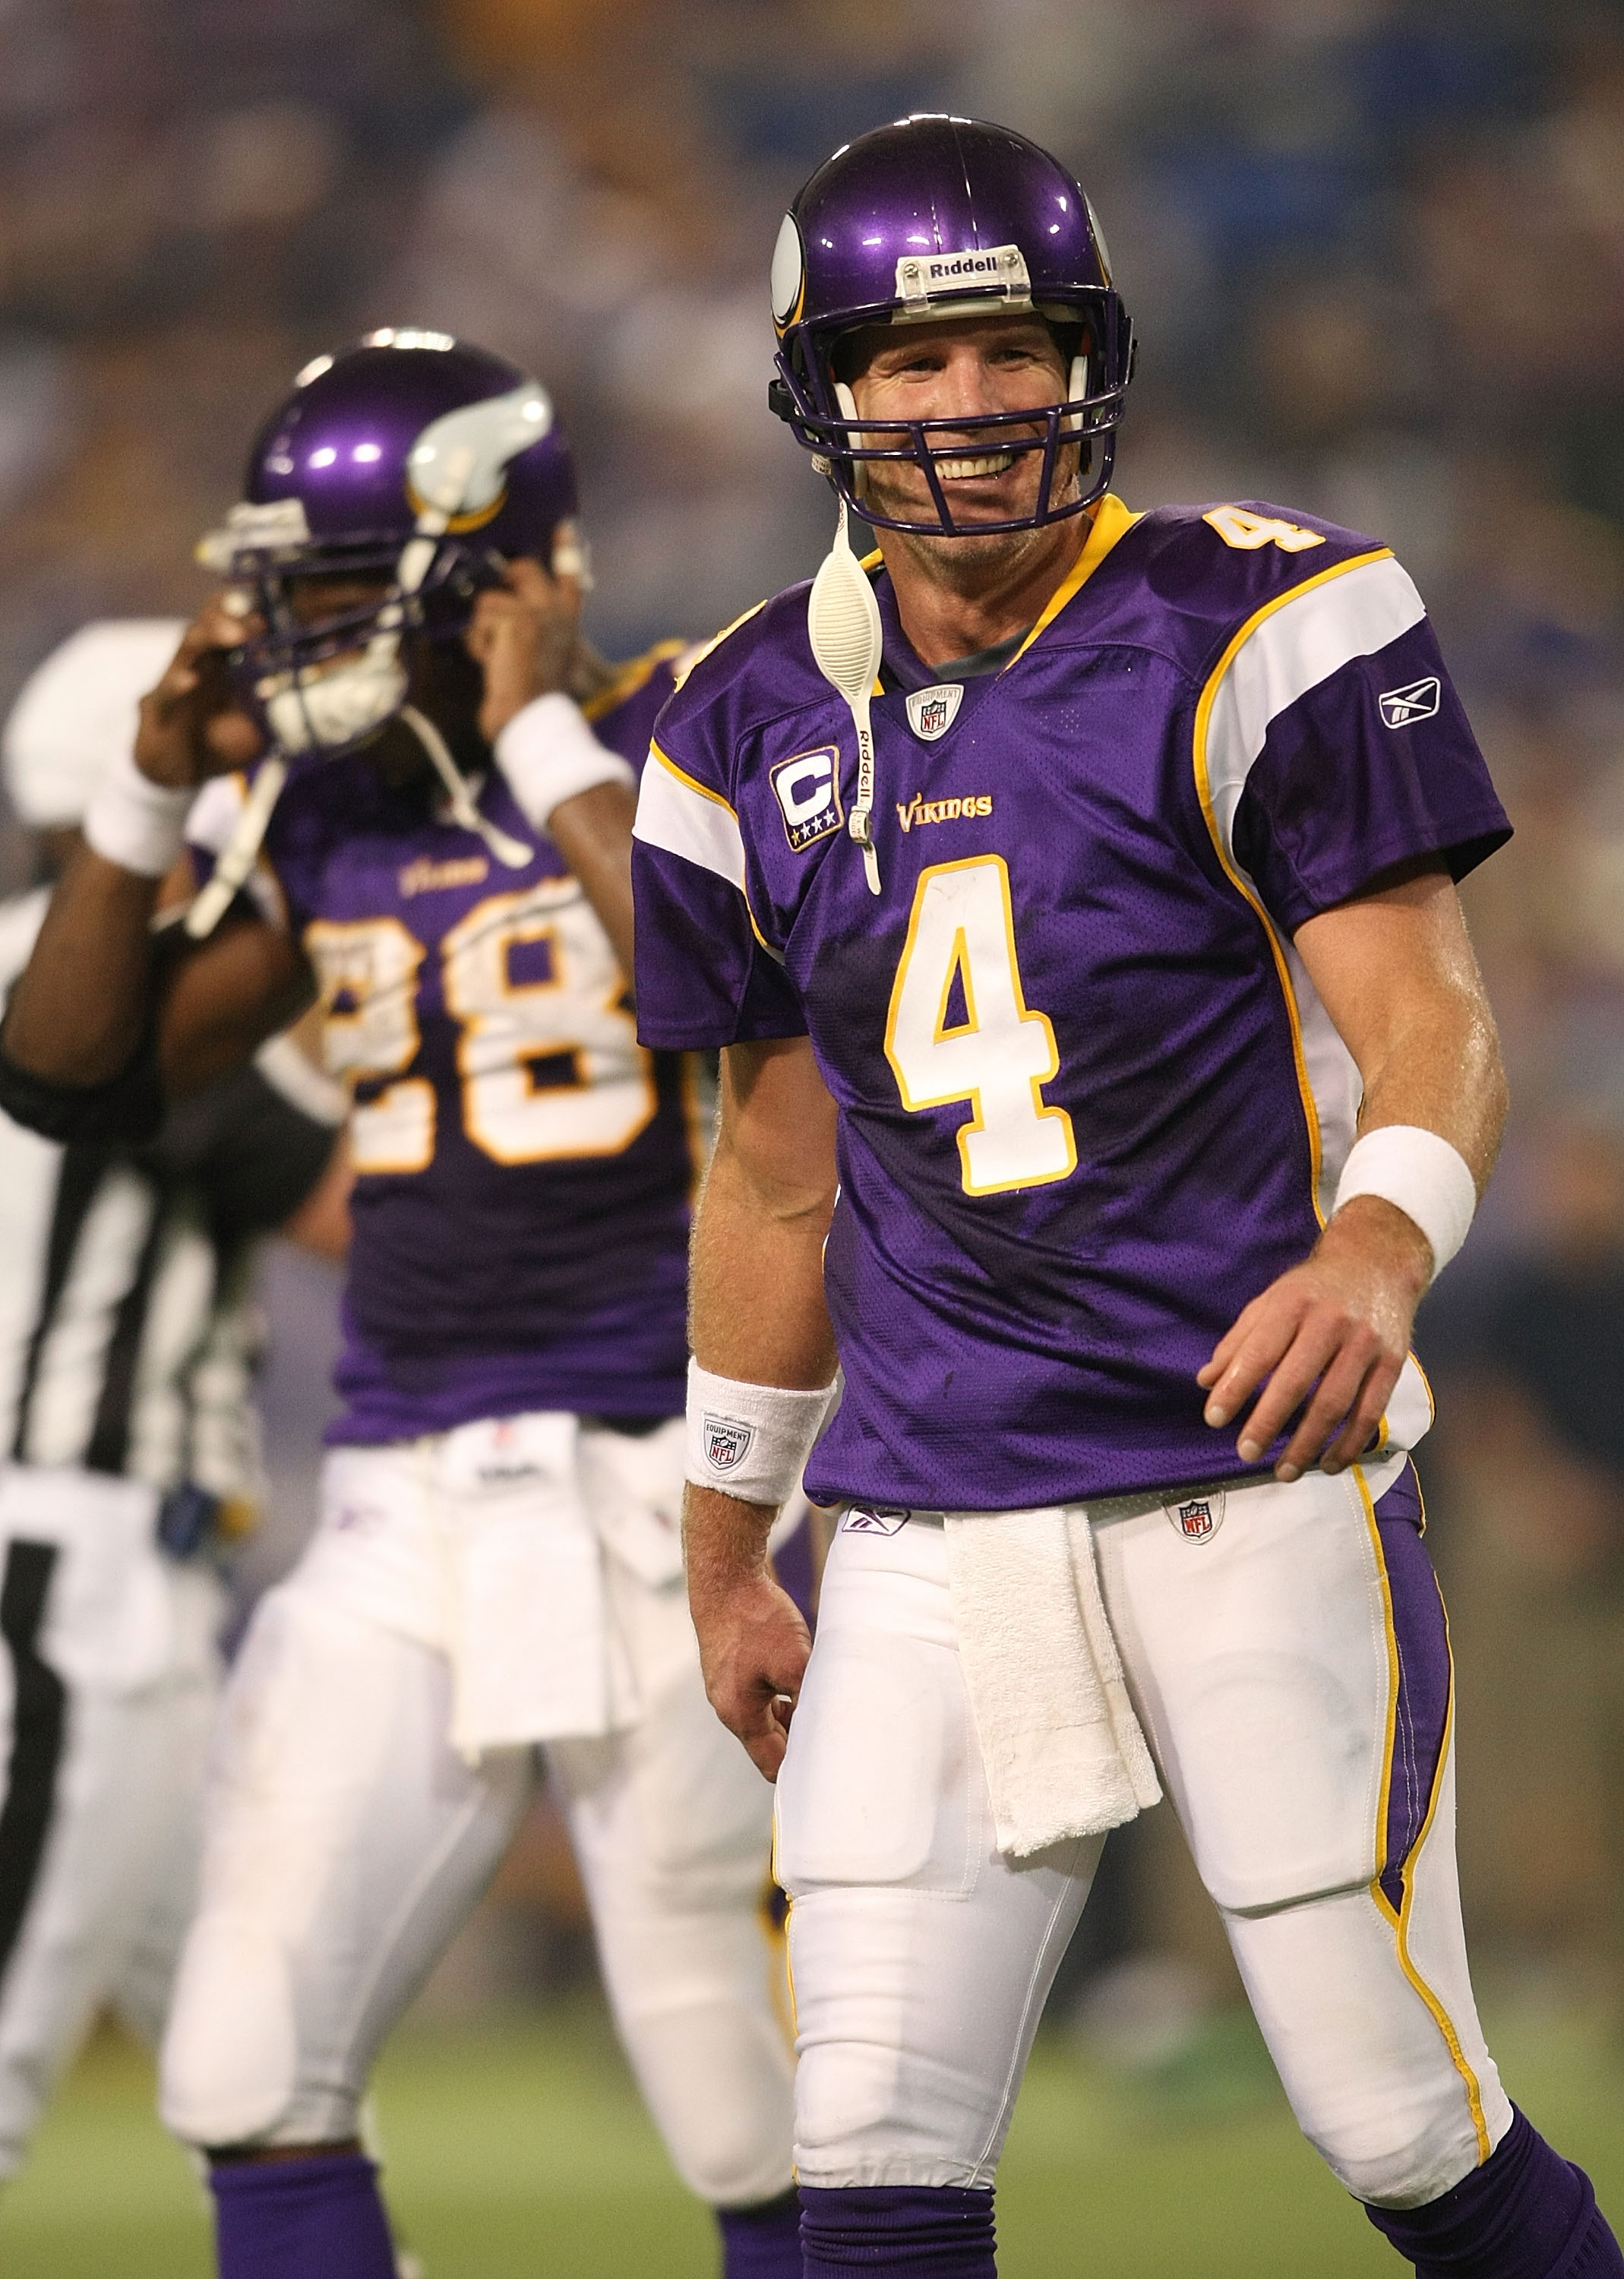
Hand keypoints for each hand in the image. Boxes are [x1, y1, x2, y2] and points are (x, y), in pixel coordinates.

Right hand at [134, 598, 266, 787]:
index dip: (255, 614)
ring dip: (211, 635)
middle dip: (233, 614)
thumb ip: (280, 709)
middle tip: (259, 618)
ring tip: (235, 635)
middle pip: (211, 621)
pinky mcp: (160, 706)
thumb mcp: (260, 725)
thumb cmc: (220, 741)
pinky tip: (190, 681)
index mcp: (225, 661)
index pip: (235, 623)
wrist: (181, 772)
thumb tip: (319, 700)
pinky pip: (166, 690)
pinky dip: (177, 684)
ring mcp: (178, 679)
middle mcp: (201, 662)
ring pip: (188, 645)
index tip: (282, 614)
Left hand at [466, 557, 581, 743]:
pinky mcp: (516, 620)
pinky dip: (477, 643)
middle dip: (504, 581)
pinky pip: (480, 620)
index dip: (566, 549)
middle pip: (523, 568)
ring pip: (491, 599)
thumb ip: (536, 629)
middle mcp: (557, 611)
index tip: (564, 525)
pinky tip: (490, 662)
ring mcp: (537, 612)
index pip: (570, 577)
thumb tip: (507, 614)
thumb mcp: (544, 656)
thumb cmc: (534, 694)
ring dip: (483, 629)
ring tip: (494, 655)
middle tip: (498, 606)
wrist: (530, 715)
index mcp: (568, 620)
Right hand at [692, 1569, 810, 1780]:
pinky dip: (781, 1695)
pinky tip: (801, 1681)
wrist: (725, 1578)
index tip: (828, 1770)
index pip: (772, 1763)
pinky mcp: (731, 1665)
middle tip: (834, 1739)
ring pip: (766, 1716)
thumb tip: (827, 1727)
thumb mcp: (794, 1663)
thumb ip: (808, 1700)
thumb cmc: (756, 1619)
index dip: (800, 1771)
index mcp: (740, 1715)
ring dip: (792, 1716)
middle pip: (769, 1742)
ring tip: (823, 1707)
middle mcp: (729, 1705)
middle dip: (798, 1743)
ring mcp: (727, 1685)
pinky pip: (759, 1694)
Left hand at [1196, 1197, 1431, 1481]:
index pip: (1259, 1352)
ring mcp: (1365, 1343)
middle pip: (1296, 1381)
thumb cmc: (1313, 1289)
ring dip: (1309, 1443)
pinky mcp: (1392, 1362)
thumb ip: (1239, 1341)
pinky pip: (1370, 1411)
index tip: (1214, 1419)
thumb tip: (1206, 1382)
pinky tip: (1329, 1464)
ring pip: (1335, 1403)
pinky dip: (1349, 1443)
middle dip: (1268, 1422)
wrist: (1377, 1264)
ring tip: (1285, 1471)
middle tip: (1245, 1453)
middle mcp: (1331, 1322)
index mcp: (1293, 1304)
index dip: (1235, 1388)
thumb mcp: (1270, 1301)